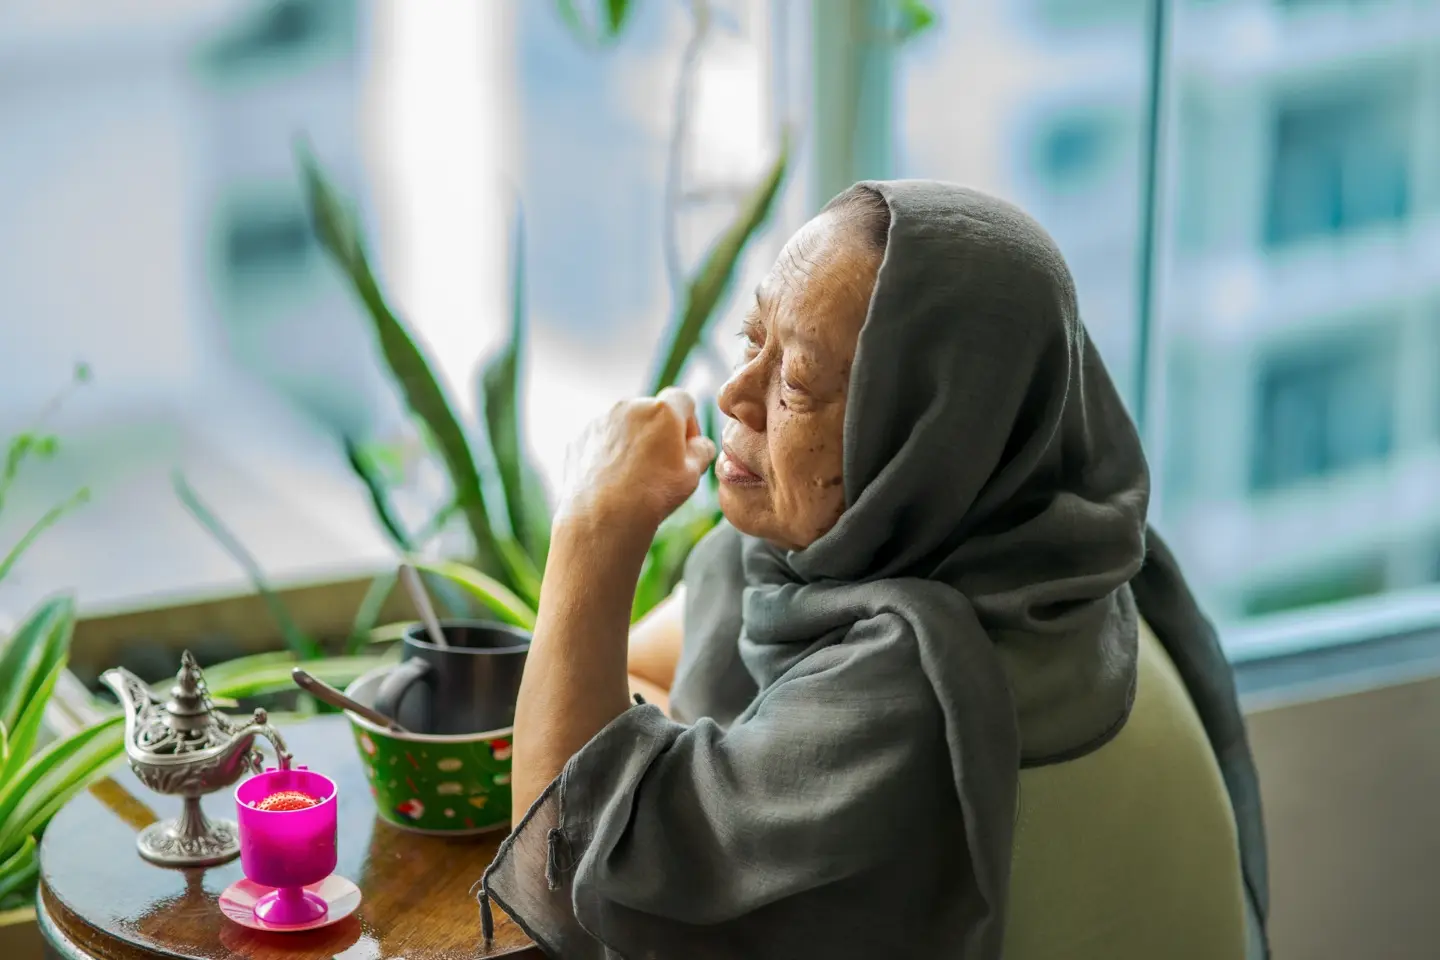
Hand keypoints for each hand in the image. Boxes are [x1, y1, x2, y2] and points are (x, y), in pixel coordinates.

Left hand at [556, 388, 716, 534]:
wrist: (603, 517)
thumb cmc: (653, 495)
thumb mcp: (693, 475)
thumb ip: (702, 450)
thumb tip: (699, 444)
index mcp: (662, 411)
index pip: (683, 400)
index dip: (688, 423)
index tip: (685, 448)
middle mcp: (629, 406)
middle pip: (651, 412)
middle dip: (658, 433)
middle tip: (660, 467)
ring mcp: (600, 421)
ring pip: (624, 426)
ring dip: (632, 443)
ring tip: (633, 478)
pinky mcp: (580, 438)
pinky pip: (601, 440)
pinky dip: (608, 454)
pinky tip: (612, 482)